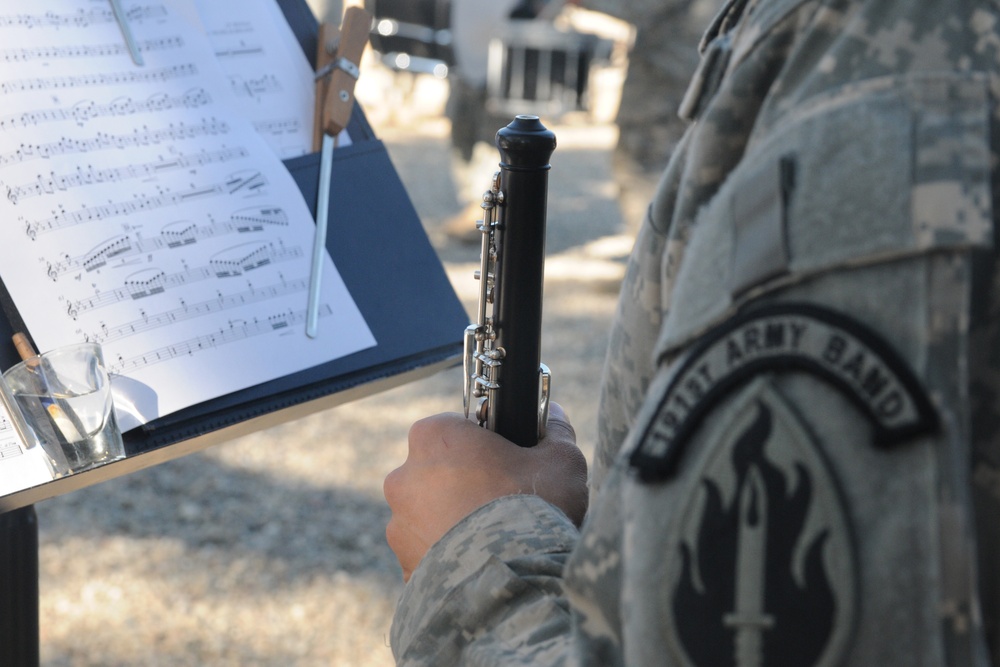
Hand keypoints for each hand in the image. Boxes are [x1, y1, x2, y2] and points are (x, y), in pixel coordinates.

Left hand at [384, 404, 587, 581]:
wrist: (511, 582)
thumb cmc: (533, 508)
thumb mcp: (560, 460)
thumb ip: (554, 430)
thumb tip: (551, 417)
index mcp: (435, 437)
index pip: (457, 427)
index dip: (486, 443)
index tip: (508, 460)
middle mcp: (404, 476)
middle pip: (439, 471)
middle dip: (466, 483)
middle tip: (504, 501)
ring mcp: (398, 525)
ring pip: (430, 515)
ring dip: (454, 522)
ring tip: (495, 540)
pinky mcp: (404, 566)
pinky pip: (429, 555)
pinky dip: (450, 558)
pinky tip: (481, 566)